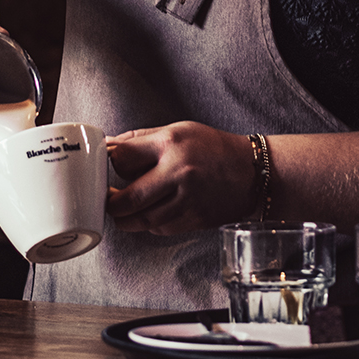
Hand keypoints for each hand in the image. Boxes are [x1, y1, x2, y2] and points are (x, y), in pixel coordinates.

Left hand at [105, 122, 255, 235]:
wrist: (252, 173)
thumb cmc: (213, 148)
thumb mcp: (178, 129)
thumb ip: (141, 139)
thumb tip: (109, 147)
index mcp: (171, 144)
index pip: (122, 158)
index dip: (109, 165)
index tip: (106, 168)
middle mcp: (178, 172)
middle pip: (127, 199)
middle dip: (111, 204)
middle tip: (108, 200)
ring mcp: (187, 200)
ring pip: (141, 220)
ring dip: (127, 218)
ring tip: (124, 209)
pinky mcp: (194, 221)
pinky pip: (160, 229)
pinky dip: (149, 223)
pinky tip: (151, 212)